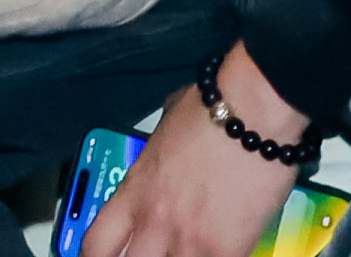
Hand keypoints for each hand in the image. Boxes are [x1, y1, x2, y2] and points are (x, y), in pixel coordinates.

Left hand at [78, 74, 305, 256]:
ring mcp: (188, 239)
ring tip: (194, 245)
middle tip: (160, 251)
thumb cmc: (212, 107)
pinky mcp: (225, 249)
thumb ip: (156, 151)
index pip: (97, 244)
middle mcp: (154, 220)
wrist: (253, 109)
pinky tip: (226, 248)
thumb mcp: (165, 126)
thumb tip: (163, 149)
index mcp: (134, 190)